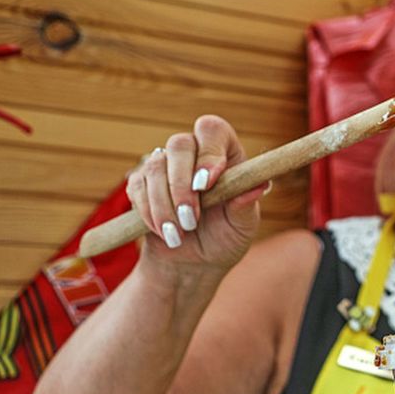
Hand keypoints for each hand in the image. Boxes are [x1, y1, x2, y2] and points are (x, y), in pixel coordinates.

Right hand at [125, 115, 269, 273]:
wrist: (196, 262)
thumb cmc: (225, 239)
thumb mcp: (242, 227)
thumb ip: (246, 205)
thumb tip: (257, 187)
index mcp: (225, 154)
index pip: (213, 130)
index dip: (208, 152)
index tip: (207, 183)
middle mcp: (194, 153)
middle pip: (179, 144)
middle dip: (182, 185)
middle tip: (190, 219)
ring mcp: (166, 165)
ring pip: (155, 167)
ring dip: (165, 205)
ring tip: (180, 234)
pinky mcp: (142, 183)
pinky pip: (137, 187)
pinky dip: (149, 213)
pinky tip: (166, 233)